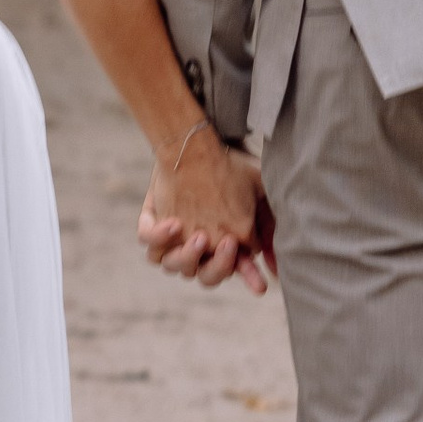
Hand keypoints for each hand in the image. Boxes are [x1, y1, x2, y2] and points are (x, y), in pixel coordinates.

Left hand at [137, 126, 275, 296]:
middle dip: (217, 267)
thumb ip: (270, 225)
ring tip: (200, 236)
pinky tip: (173, 223)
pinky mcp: (152, 223)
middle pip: (203, 276)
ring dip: (186, 256)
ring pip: (172, 264)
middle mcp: (196, 247)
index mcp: (220, 245)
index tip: (257, 278)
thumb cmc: (231, 166)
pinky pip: (148, 241)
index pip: (233, 270)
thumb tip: (274, 267)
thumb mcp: (258, 189)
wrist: (197, 143)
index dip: (246, 274)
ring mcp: (172, 238)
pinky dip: (158, 237)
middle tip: (228, 244)